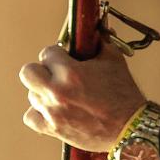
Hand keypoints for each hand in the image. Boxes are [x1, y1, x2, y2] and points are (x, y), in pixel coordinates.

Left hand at [19, 41, 146, 150]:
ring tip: (61, 94)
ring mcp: (53, 112)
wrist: (131, 128)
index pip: (47, 53)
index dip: (57, 54)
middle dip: (41, 70)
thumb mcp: (114, 60)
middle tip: (55, 74)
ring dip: (44, 91)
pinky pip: (30, 117)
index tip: (65, 59)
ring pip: (31, 94)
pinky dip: (38, 113)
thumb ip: (99, 41)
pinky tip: (52, 110)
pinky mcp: (53, 129)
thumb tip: (94, 29)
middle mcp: (57, 92)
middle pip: (28, 72)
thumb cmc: (124, 95)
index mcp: (70, 72)